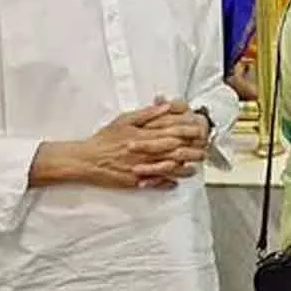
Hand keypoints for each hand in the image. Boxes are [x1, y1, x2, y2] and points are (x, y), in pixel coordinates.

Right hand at [72, 102, 205, 188]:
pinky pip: (155, 184)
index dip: (189, 133)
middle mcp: (146, 153)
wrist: (86, 160)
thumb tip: (166, 105)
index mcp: (144, 136)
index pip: (173, 134)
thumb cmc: (105, 139)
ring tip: (194, 168)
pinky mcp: (136, 182)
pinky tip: (176, 183)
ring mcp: (142, 169)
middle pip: (176, 152)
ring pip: (169, 170)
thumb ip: (148, 113)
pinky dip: (167, 184)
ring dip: (184, 170)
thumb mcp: (125, 120)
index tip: (200, 132)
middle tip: (204, 151)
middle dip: (192, 151)